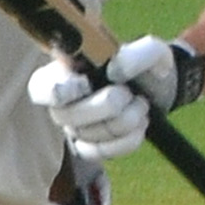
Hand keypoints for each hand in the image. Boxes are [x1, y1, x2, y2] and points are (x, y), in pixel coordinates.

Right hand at [27, 37, 204, 160]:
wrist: (163, 89)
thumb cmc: (147, 65)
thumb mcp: (152, 51)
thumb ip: (137, 54)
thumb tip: (114, 72)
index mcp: (68, 68)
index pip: (41, 87)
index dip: (61, 90)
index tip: (86, 83)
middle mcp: (64, 100)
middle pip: (67, 116)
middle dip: (107, 105)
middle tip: (128, 92)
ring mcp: (75, 126)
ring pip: (89, 135)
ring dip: (126, 120)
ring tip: (140, 103)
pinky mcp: (90, 147)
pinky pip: (101, 152)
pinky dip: (128, 139)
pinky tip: (140, 123)